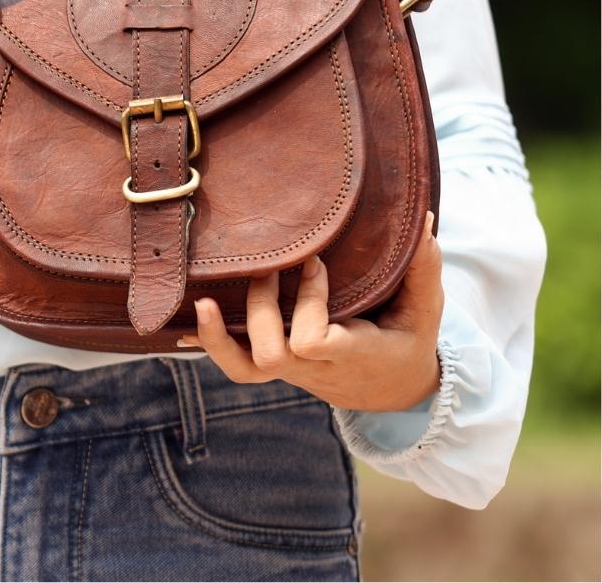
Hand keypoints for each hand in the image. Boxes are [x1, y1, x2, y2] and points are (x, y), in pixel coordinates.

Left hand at [177, 211, 443, 411]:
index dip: (307, 304)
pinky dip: (210, 344)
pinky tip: (185, 324)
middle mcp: (314, 367)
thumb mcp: (425, 312)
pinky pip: (237, 364)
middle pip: (272, 352)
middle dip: (263, 308)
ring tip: (203, 297)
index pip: (312, 340)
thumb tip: (427, 222)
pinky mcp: (276, 363)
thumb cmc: (407, 342)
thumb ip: (424, 270)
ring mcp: (291, 369)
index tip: (315, 264)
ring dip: (219, 335)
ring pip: (245, 367)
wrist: (393, 391)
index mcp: (351, 354)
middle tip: (270, 265)